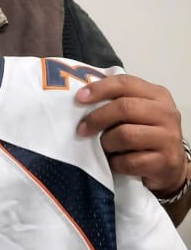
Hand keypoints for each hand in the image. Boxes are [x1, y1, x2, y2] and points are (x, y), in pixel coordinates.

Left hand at [75, 74, 186, 195]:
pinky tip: (113, 162)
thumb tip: (82, 99)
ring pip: (125, 135)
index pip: (125, 83)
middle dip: (97, 118)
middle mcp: (166, 113)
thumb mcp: (137, 113)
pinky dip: (114, 163)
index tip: (79, 98)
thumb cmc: (146, 135)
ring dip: (106, 143)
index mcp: (157, 95)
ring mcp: (167, 138)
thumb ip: (117, 102)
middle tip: (82, 129)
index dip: (100, 89)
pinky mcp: (164, 162)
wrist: (169, 165)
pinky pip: (129, 162)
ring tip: (103, 147)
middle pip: (125, 108)